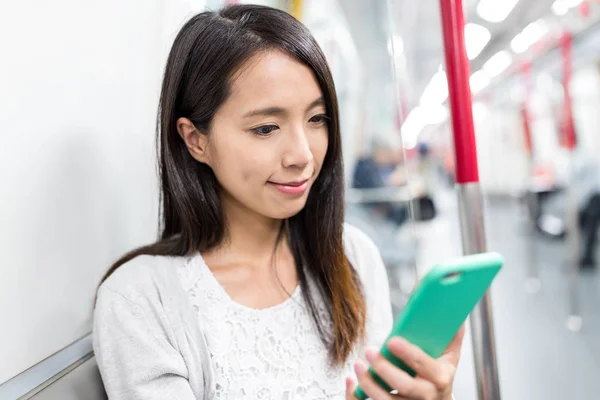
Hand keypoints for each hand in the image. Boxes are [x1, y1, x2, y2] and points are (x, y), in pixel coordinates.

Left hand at [346, 325, 464, 399]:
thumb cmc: (439, 375)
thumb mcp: (450, 356)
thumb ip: (451, 334)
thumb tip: (452, 309)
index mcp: (440, 378)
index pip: (424, 366)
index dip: (408, 354)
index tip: (392, 340)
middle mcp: (426, 396)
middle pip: (404, 386)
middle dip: (384, 369)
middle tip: (369, 351)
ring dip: (368, 384)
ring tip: (357, 365)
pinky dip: (356, 396)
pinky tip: (351, 382)